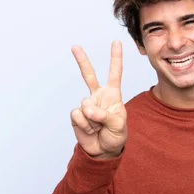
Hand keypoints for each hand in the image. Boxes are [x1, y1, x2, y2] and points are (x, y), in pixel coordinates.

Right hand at [70, 40, 126, 157]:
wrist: (103, 150)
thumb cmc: (116, 136)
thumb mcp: (118, 126)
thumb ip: (105, 116)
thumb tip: (87, 109)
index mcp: (113, 95)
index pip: (115, 73)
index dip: (116, 58)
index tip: (116, 42)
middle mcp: (98, 96)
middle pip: (89, 75)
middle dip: (82, 60)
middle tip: (75, 46)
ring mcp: (86, 105)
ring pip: (86, 105)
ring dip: (93, 120)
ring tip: (99, 127)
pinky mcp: (77, 115)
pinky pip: (78, 116)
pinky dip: (85, 125)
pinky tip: (90, 130)